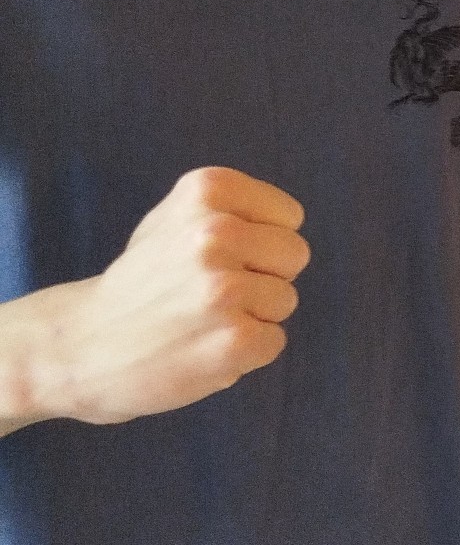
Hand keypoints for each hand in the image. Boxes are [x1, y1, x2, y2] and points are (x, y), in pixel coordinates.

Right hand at [42, 168, 308, 425]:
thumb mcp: (173, 218)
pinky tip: (201, 348)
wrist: (80, 346)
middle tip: (208, 294)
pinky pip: (274, 342)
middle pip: (294, 256)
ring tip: (200, 320)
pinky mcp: (234, 341)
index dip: (260, 242)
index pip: (288, 217)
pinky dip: (245, 353)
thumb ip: (232, 209)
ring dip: (251, 316)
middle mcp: (216, 233)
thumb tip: (289, 221)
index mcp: (207, 191)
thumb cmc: (140, 282)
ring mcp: (225, 289)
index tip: (216, 258)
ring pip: (285, 300)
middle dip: (262, 277)